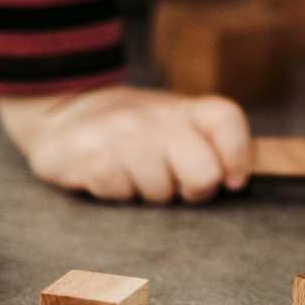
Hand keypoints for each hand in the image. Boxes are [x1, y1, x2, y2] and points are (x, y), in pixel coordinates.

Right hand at [0, 84, 250, 202]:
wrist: (65, 114)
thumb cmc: (134, 130)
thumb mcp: (173, 124)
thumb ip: (206, 144)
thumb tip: (237, 180)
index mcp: (184, 109)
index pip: (227, 119)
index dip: (238, 155)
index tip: (233, 180)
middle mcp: (157, 117)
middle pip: (204, 173)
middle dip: (194, 190)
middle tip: (175, 183)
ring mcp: (124, 135)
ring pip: (160, 192)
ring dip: (148, 194)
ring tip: (134, 173)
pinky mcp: (92, 156)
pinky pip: (121, 196)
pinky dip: (116, 194)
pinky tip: (109, 175)